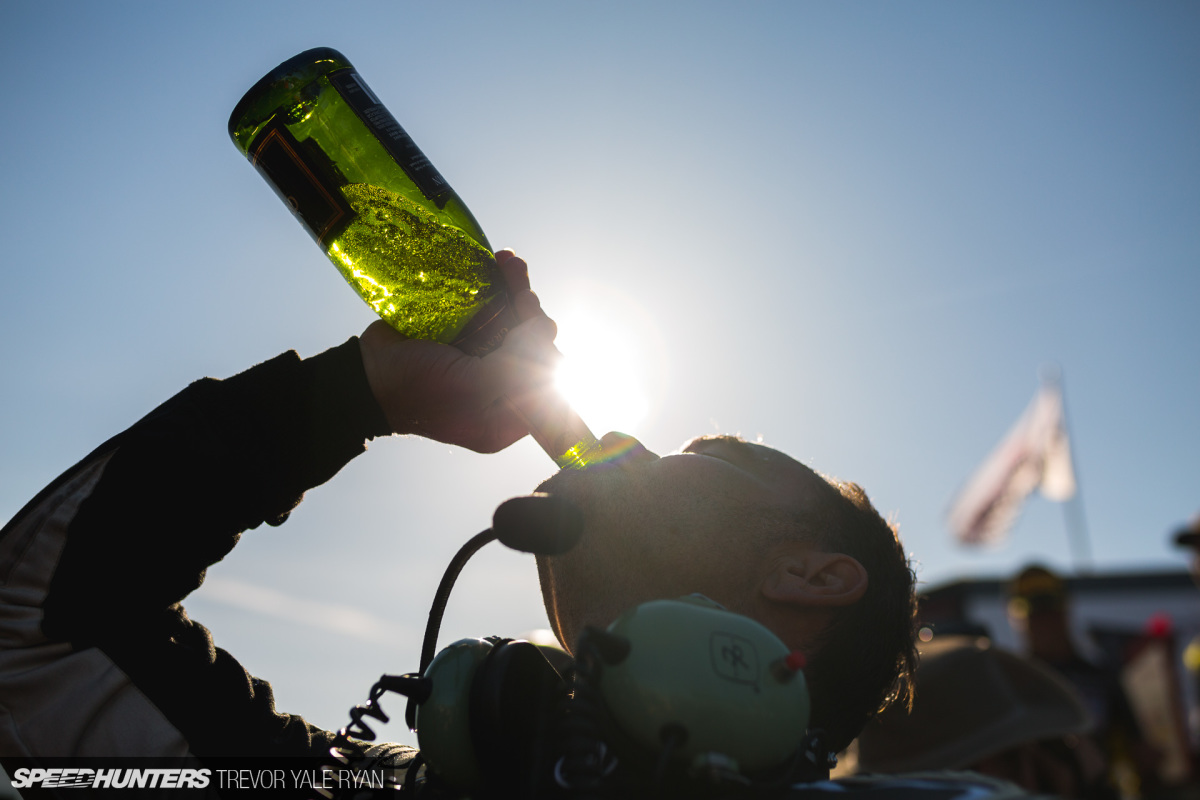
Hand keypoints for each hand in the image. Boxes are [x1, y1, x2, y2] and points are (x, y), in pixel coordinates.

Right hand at [358, 250, 558, 452]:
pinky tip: (504, 262)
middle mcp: (502, 388)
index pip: (547, 382)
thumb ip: (513, 367)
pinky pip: (495, 308)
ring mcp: (485, 359)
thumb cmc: (415, 388)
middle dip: (532, 315)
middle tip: (522, 296)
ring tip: (512, 264)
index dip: (545, 351)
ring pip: (517, 322)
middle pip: (534, 348)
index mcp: (506, 416)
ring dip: (519, 290)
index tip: (533, 327)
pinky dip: (503, 284)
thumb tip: (546, 330)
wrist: (366, 372)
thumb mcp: (470, 386)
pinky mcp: (470, 334)